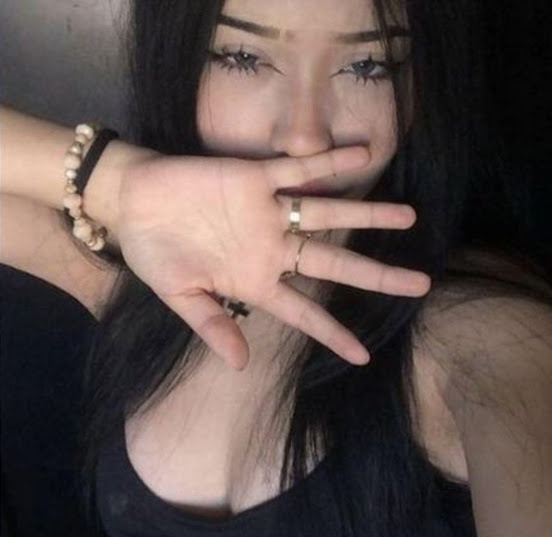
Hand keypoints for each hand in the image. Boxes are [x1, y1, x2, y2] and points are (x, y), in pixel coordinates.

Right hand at [107, 146, 428, 369]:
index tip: (364, 356)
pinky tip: (363, 156)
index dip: (333, 333)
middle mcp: (272, 249)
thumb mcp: (179, 296)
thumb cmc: (152, 252)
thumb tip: (239, 365)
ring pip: (329, 215)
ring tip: (410, 218)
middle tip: (421, 285)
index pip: (303, 314)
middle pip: (335, 265)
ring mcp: (268, 212)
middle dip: (377, 275)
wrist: (129, 200)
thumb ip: (212, 326)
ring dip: (368, 216)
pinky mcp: (256, 176)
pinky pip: (299, 169)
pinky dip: (329, 163)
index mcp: (255, 283)